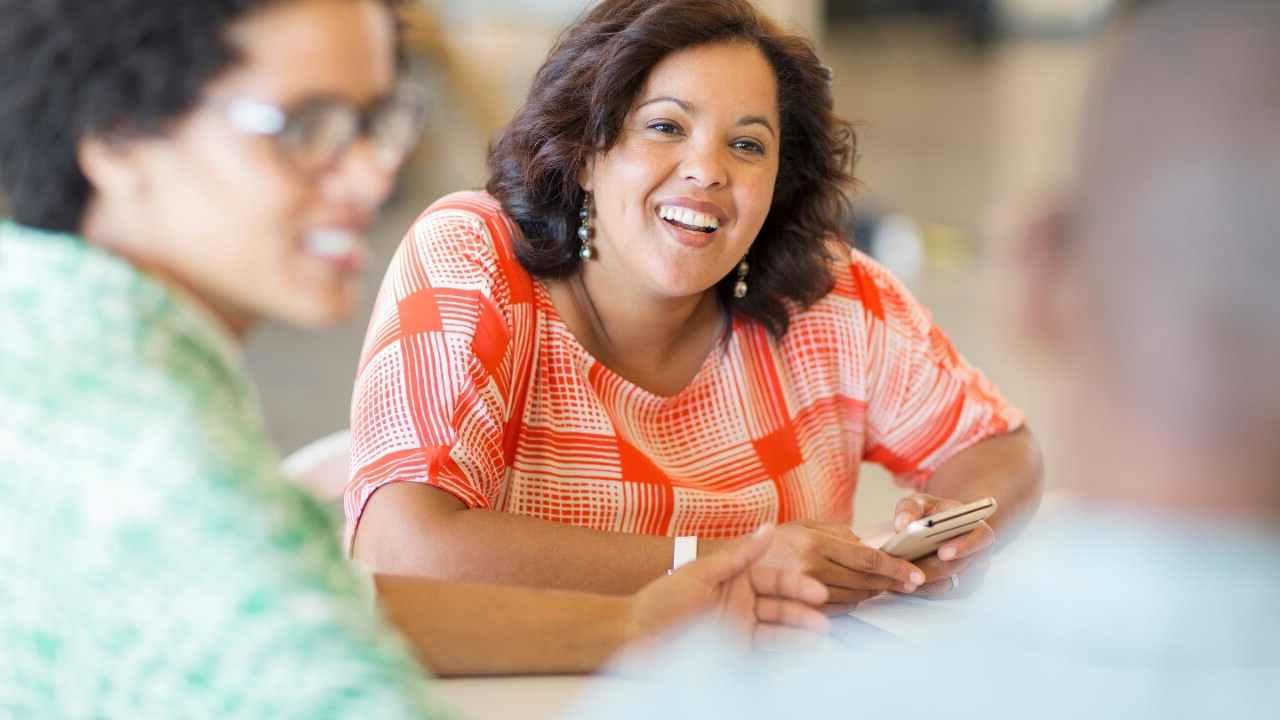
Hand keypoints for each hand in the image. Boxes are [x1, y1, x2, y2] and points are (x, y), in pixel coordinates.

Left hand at [628, 525, 830, 649]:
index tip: (817, 592)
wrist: (637, 636)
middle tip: (823, 621)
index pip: (775, 579)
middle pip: (782, 604)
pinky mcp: (738, 649)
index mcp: (735, 577)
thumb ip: (739, 554)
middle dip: (804, 612)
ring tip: (822, 637)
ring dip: (801, 632)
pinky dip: (788, 648)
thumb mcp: (702, 573)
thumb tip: (769, 527)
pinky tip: (807, 650)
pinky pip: (768, 647)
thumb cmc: (663, 600)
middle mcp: (743, 600)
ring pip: (779, 628)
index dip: (797, 586)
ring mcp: (742, 626)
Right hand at [755, 520, 925, 607]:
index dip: (895, 568)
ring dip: (872, 594)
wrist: (734, 565)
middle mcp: (811, 569)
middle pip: (864, 582)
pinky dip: (852, 605)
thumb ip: (838, 533)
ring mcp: (804, 593)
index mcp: (815, 544)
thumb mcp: (803, 526)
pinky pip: (837, 613)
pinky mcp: (798, 611)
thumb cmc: (772, 543)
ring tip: (882, 586)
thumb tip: (869, 545)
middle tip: (908, 581)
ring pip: (854, 599)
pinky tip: (856, 597)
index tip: (914, 574)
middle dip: (891, 582)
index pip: (867, 559)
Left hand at [892, 493, 995, 598]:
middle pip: (959, 566)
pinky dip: (918, 587)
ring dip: (923, 581)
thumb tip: (902, 524)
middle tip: (912, 570)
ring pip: (946, 581)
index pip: (981, 537)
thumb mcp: (918, 503)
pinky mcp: (950, 584)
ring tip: (902, 576)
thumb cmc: (928, 512)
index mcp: (974, 526)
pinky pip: (935, 590)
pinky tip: (901, 582)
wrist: (930, 528)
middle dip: (934, 569)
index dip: (965, 546)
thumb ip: (909, 509)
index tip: (942, 553)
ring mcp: (964, 570)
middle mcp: (974, 551)